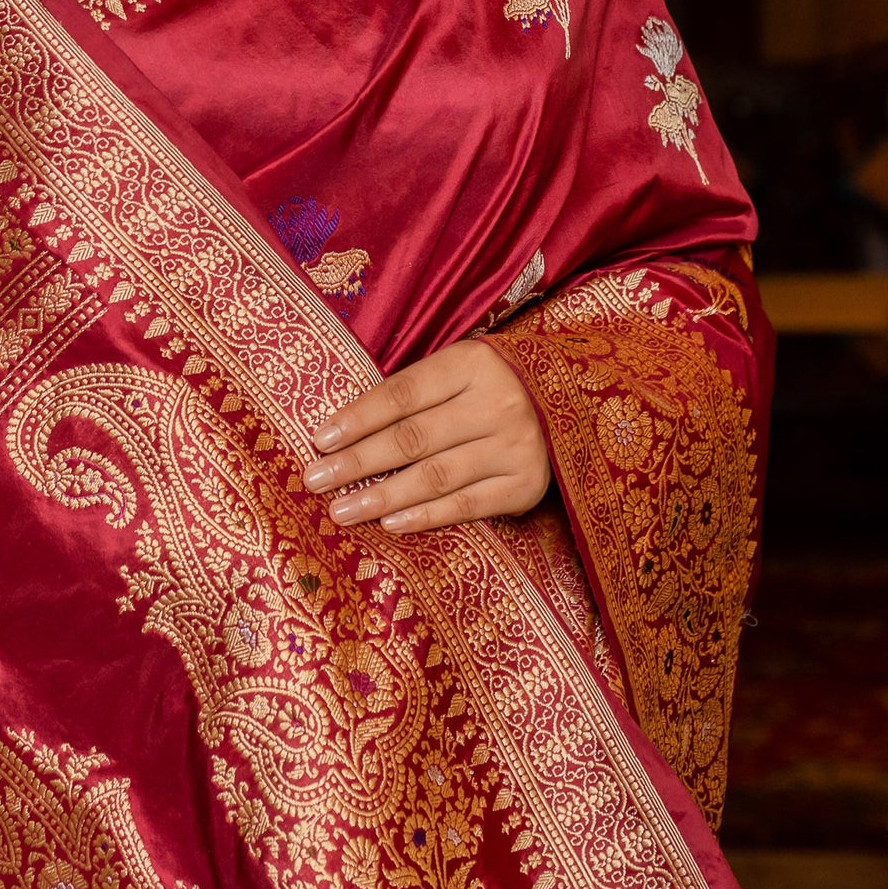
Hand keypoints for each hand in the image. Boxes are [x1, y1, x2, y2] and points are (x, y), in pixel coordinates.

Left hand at [303, 339, 551, 533]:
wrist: (571, 403)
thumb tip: (343, 428)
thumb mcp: (459, 369)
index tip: (319, 439)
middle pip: (413, 438)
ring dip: (382, 497)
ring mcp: (515, 447)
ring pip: (435, 476)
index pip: (402, 394)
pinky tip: (391, 524)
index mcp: (472, 364)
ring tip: (341, 511)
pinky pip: (467, 505)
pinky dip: (426, 516)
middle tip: (315, 480)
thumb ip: (414, 392)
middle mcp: (496, 404)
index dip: (358, 417)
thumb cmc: (494, 385)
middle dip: (357, 461)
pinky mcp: (527, 486)